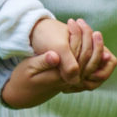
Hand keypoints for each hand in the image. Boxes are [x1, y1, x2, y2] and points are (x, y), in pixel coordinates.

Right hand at [2, 16, 116, 108]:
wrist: (22, 93)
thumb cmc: (22, 78)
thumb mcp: (29, 68)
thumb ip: (42, 62)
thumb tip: (55, 55)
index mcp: (60, 76)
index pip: (79, 56)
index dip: (80, 38)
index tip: (76, 23)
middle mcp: (69, 80)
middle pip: (89, 61)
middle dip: (94, 43)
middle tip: (90, 27)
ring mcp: (72, 81)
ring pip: (91, 64)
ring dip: (95, 48)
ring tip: (94, 33)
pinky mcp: (71, 79)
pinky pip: (87, 67)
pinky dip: (91, 55)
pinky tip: (90, 42)